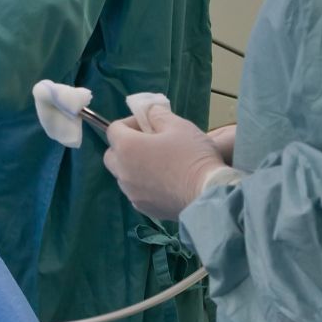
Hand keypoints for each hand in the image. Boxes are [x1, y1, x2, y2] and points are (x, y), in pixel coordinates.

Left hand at [104, 100, 231, 221]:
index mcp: (126, 148)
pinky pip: (136, 191)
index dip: (130, 122)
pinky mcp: (144, 208)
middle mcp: (122, 172)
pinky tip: (165, 182)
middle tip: (150, 143)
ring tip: (160, 163)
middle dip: (126, 145)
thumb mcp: (178, 125)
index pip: (113, 129)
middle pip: (113, 154)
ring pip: (123, 175)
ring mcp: (131, 193)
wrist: (209, 193)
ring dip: (134, 166)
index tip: (149, 124)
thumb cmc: (192, 155)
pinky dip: (143, 184)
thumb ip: (157, 114)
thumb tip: (148, 112)